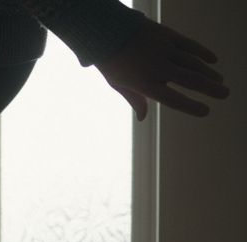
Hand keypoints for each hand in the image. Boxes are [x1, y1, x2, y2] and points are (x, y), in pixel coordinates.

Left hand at [96, 17, 228, 119]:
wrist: (106, 32)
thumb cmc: (111, 62)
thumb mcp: (118, 84)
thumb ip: (135, 100)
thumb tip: (143, 118)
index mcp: (145, 84)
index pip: (174, 100)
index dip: (191, 107)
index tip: (206, 111)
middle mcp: (158, 68)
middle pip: (191, 81)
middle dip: (211, 89)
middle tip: (225, 94)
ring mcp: (165, 51)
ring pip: (194, 64)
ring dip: (209, 73)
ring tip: (219, 80)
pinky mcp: (168, 36)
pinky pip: (190, 45)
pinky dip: (203, 52)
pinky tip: (213, 59)